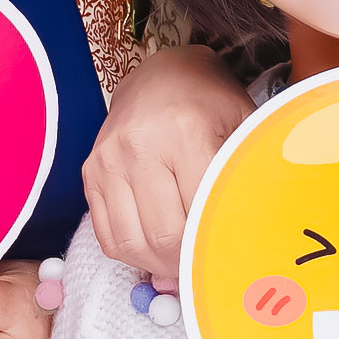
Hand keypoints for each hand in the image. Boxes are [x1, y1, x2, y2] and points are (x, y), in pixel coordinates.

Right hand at [81, 46, 250, 289]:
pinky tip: (152, 248)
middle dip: (185, 262)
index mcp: (186, 132)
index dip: (213, 247)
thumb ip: (248, 176)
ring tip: (179, 261)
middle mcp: (139, 145)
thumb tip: (248, 240)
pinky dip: (130, 253)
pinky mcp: (90, 170)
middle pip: (162, 237)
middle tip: (203, 266)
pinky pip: (105, 235)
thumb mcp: (243, 127)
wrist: (163, 72)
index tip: (227, 259)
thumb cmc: (212, 103)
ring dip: (156, 264)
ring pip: (130, 243)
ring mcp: (108, 159)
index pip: (197, 216)